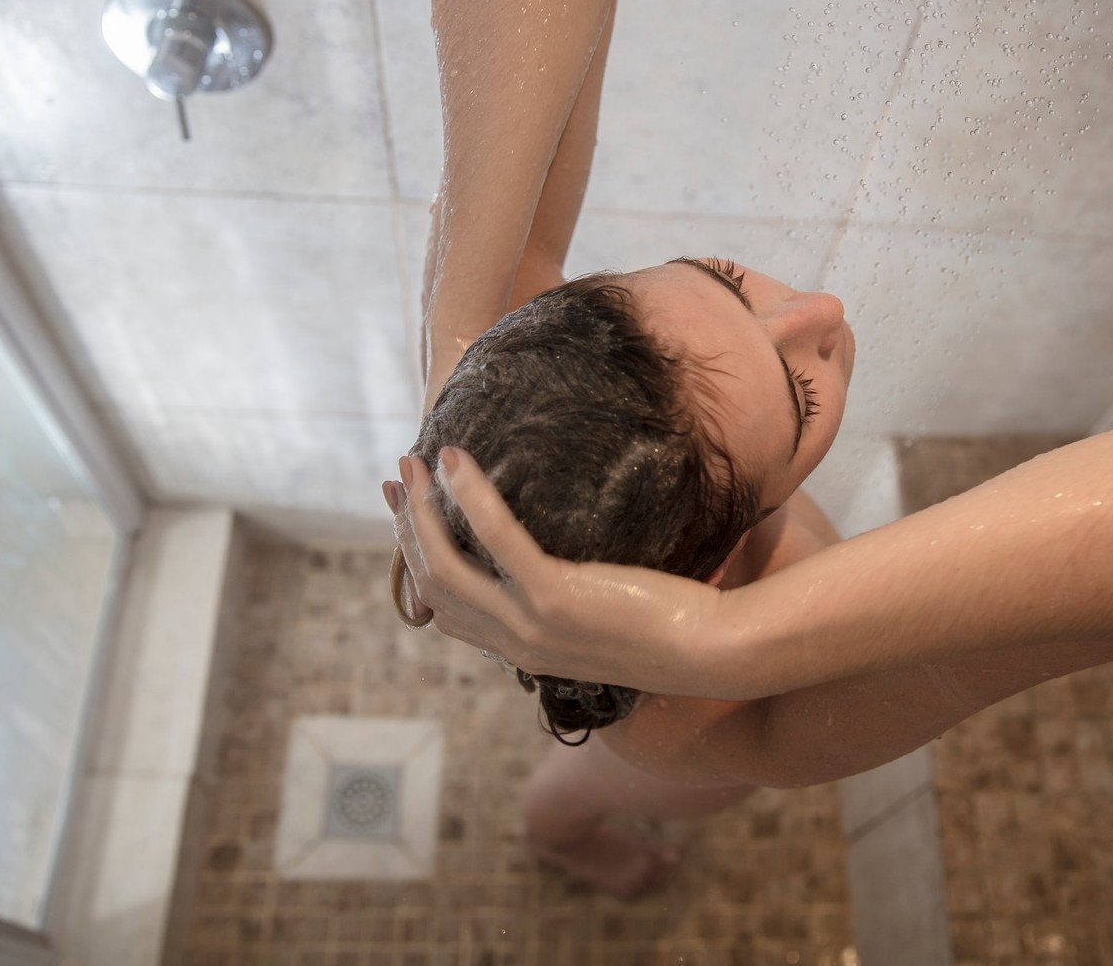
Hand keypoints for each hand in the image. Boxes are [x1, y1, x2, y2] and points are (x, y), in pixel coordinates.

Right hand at [383, 446, 734, 696]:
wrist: (713, 651)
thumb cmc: (670, 625)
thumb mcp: (602, 619)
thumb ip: (565, 601)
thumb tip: (551, 562)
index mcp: (524, 650)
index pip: (445, 610)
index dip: (417, 562)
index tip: (409, 516)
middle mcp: (517, 644)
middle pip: (434, 586)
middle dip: (407, 528)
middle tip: (399, 478)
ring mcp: (531, 625)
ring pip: (448, 566)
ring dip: (423, 510)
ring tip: (417, 462)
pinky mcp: (555, 598)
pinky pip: (497, 539)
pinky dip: (470, 496)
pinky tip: (457, 461)